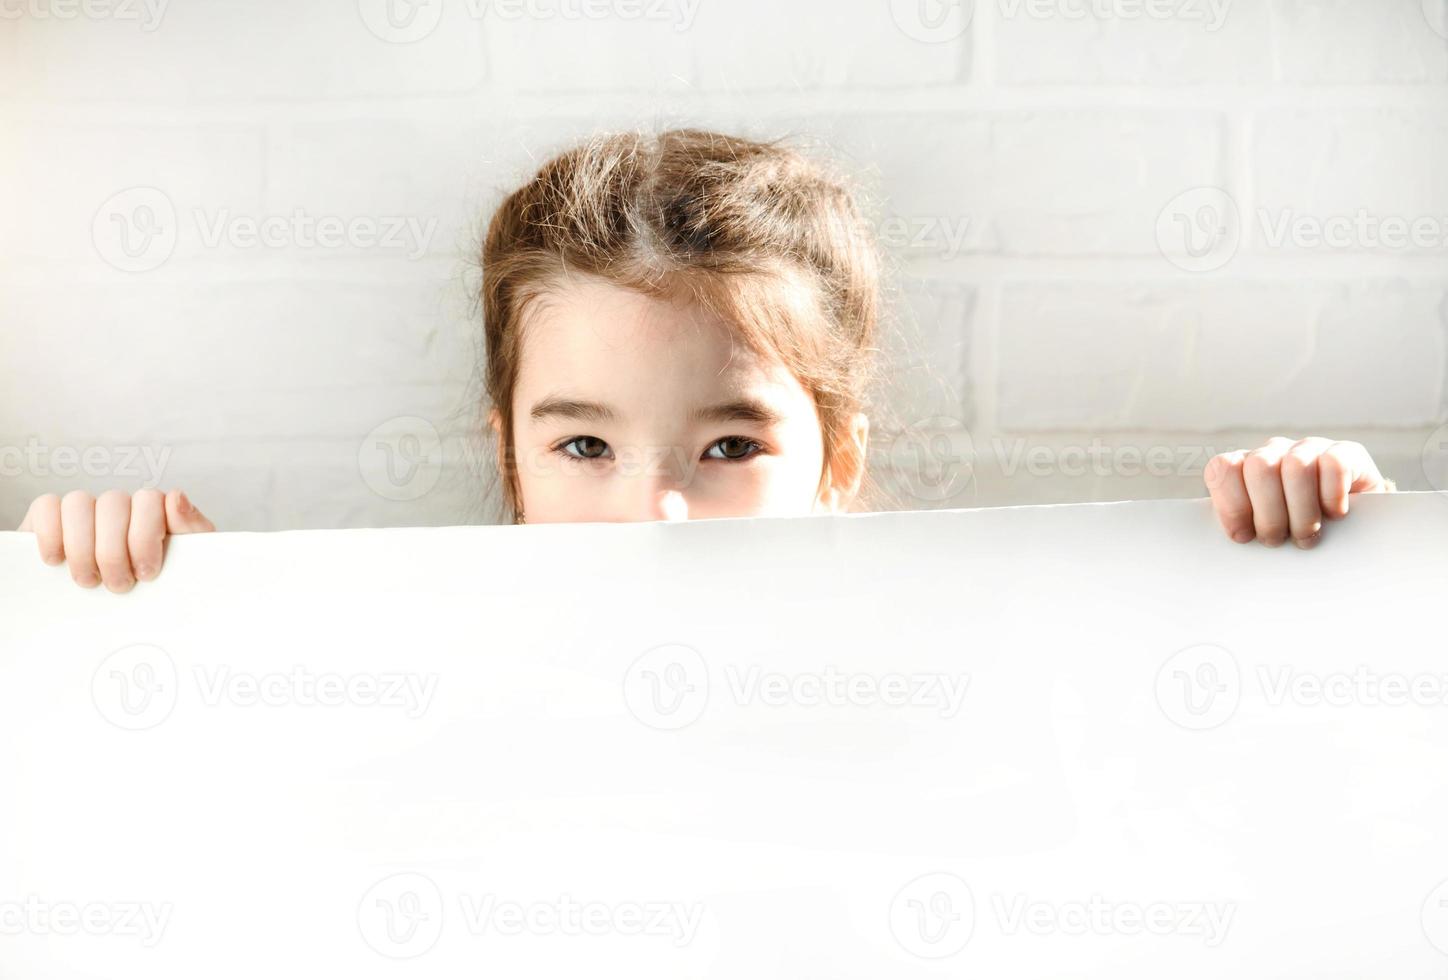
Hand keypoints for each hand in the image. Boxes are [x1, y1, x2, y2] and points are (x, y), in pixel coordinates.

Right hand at [17, 489, 215, 591]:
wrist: (131, 614)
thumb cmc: (161, 585)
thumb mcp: (187, 563)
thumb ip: (191, 529)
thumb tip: (176, 498)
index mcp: (154, 511)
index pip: (149, 499)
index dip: (144, 536)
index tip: (146, 573)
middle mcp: (119, 506)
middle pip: (113, 503)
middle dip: (114, 551)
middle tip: (118, 585)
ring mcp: (84, 511)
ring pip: (78, 503)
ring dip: (82, 546)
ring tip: (89, 580)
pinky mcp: (50, 520)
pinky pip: (46, 506)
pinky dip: (50, 533)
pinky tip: (57, 560)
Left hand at [1204, 437, 1392, 548]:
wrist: (1353, 528)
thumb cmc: (1294, 533)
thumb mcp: (1262, 530)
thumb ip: (1242, 527)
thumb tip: (1236, 537)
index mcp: (1244, 466)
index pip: (1222, 468)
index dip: (1231, 505)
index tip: (1243, 536)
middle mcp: (1274, 451)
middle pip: (1260, 467)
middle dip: (1268, 514)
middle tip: (1277, 540)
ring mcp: (1310, 448)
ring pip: (1296, 467)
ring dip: (1301, 513)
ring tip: (1306, 537)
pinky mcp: (1348, 452)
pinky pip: (1334, 465)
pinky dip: (1332, 496)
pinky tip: (1334, 515)